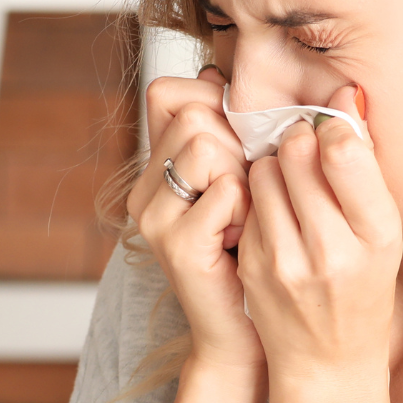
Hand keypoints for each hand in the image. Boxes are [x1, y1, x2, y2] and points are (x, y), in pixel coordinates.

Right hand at [128, 64, 259, 369]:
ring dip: (244, 175)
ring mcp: (154, 216)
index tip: (239, 145)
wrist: (248, 333)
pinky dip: (248, 208)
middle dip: (237, 144)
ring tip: (246, 216)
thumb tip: (226, 69)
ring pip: (204, 142)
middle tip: (246, 193)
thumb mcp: (246, 180)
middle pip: (194, 112)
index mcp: (158, 167)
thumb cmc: (257, 252)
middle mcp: (145, 187)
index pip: (168, 92)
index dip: (213, 104)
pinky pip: (225, 188)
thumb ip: (237, 131)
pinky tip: (244, 237)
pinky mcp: (176, 244)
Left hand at [236, 85, 401, 379]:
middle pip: (297, 153)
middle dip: (300, 141)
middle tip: (307, 150)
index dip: (333, 127)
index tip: (333, 130)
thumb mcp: (383, 234)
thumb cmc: (363, 289)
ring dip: (276, 165)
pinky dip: (259, 196)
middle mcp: (331, 251)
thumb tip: (346, 97)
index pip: (344, 152)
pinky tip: (276, 215)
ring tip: (292, 184)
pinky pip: (247, 200)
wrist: (327, 362)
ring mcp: (285, 261)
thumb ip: (365, 169)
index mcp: (377, 237)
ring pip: (265, 171)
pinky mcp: (252, 265)